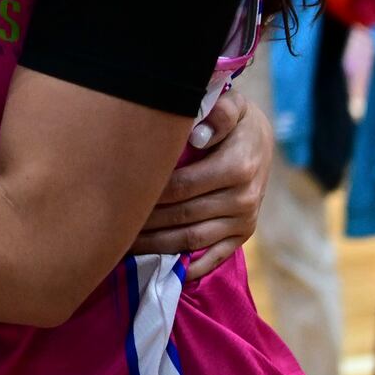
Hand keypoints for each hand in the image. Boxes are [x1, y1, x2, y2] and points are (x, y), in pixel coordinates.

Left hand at [131, 89, 271, 278]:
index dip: (149, 194)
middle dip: (146, 222)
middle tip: (113, 223)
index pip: (181, 186)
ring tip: (124, 245)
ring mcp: (244, 220)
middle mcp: (243, 198)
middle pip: (182, 216)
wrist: (261, 141)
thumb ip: (218, 113)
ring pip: (192, 240)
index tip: (120, 196)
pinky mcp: (243, 235)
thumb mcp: (232, 106)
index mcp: (237, 167)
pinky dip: (188, 267)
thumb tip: (197, 134)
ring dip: (157, 247)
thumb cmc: (235, 121)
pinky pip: (214, 257)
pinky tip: (159, 268)